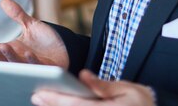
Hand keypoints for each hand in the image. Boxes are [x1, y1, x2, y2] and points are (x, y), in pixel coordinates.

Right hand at [0, 0, 68, 67]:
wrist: (65, 49)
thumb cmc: (45, 40)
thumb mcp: (30, 24)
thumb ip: (16, 14)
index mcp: (13, 50)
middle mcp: (20, 59)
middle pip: (3, 59)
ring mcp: (31, 65)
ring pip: (17, 64)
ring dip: (9, 56)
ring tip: (3, 46)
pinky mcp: (46, 68)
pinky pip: (37, 66)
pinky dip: (31, 61)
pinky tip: (27, 53)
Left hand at [31, 70, 155, 105]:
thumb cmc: (142, 102)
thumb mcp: (127, 89)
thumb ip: (103, 85)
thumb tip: (83, 76)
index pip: (76, 105)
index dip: (56, 99)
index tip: (39, 93)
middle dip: (52, 105)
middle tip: (34, 96)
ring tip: (42, 101)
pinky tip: (56, 105)